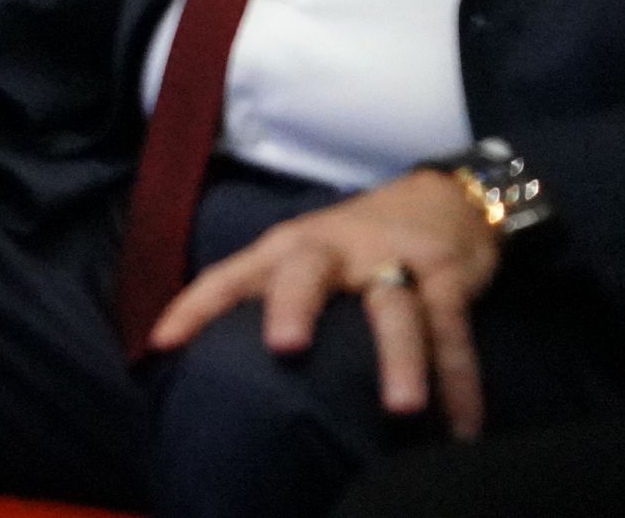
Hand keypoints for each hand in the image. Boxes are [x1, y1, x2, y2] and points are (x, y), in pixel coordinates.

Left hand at [148, 168, 504, 436]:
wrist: (443, 196)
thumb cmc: (356, 242)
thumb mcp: (304, 256)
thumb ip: (264, 296)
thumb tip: (202, 355)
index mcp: (288, 246)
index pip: (230, 275)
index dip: (194, 307)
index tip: (162, 344)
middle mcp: (334, 249)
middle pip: (305, 271)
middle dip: (293, 305)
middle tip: (285, 347)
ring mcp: (393, 260)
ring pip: (394, 309)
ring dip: (400, 360)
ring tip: (401, 410)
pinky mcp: (446, 276)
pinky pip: (453, 333)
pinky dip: (460, 383)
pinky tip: (462, 428)